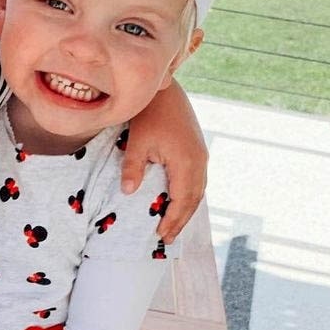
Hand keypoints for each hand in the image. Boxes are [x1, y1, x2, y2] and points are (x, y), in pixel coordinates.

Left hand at [120, 79, 206, 243]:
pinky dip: (190, 196)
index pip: (182, 200)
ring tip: (174, 226)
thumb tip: (127, 193)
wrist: (165, 91)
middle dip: (181, 220)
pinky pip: (198, 180)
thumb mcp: (137, 142)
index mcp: (186, 162)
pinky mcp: (198, 150)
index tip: (161, 236)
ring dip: (187, 210)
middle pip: (193, 199)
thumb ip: (133, 168)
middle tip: (167, 239)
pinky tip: (179, 203)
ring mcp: (202, 155)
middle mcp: (199, 161)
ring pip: (198, 191)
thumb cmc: (149, 115)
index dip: (173, 220)